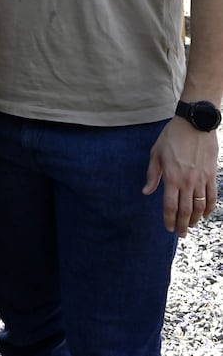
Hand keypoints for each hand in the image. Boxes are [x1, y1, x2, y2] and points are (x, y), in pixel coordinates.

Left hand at [143, 117, 218, 235]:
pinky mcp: (212, 175)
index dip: (169, 219)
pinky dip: (209, 208)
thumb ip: (152, 174)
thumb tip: (146, 191)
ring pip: (199, 206)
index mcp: (171, 177)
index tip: (168, 228)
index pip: (170, 205)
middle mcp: (187, 181)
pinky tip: (205, 214)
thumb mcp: (156, 153)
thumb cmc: (172, 136)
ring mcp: (201, 179)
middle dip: (182, 224)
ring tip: (191, 225)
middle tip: (180, 234)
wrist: (194, 124)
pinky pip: (212, 196)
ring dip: (195, 219)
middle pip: (185, 210)